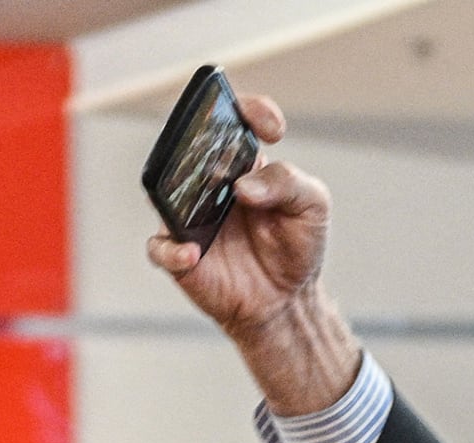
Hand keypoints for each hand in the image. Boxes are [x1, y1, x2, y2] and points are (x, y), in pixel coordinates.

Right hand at [146, 94, 361, 413]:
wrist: (287, 300)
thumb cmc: (297, 247)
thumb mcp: (312, 207)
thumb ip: (287, 183)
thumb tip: (243, 187)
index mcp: (242, 163)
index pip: (235, 120)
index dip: (250, 111)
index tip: (272, 126)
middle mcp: (210, 183)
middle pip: (189, 146)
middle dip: (201, 141)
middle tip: (227, 157)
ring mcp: (191, 217)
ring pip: (165, 190)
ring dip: (180, 189)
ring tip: (207, 197)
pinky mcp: (181, 255)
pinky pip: (161, 246)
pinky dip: (172, 249)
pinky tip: (194, 252)